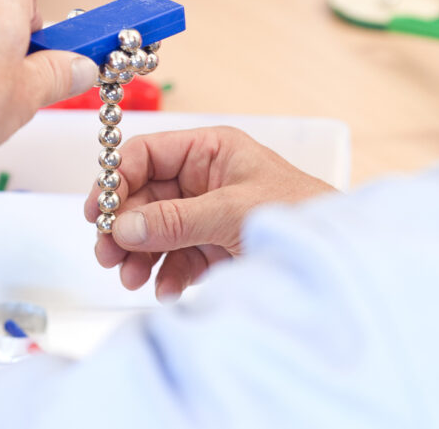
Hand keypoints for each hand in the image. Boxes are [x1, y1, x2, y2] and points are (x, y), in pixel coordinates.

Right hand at [84, 127, 335, 301]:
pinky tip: (166, 288)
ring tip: (133, 278)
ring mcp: (209, 214)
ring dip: (140, 255)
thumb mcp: (232, 212)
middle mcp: (205, 178)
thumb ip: (176, 218)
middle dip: (126, 227)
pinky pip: (178, 256)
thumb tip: (126, 226)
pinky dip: (167, 273)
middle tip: (108, 254)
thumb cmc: (301, 213)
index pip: (147, 155)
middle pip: (145, 197)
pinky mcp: (216, 246)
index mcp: (210, 150)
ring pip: (157, 230)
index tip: (99, 211)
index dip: (117, 179)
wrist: (340, 256)